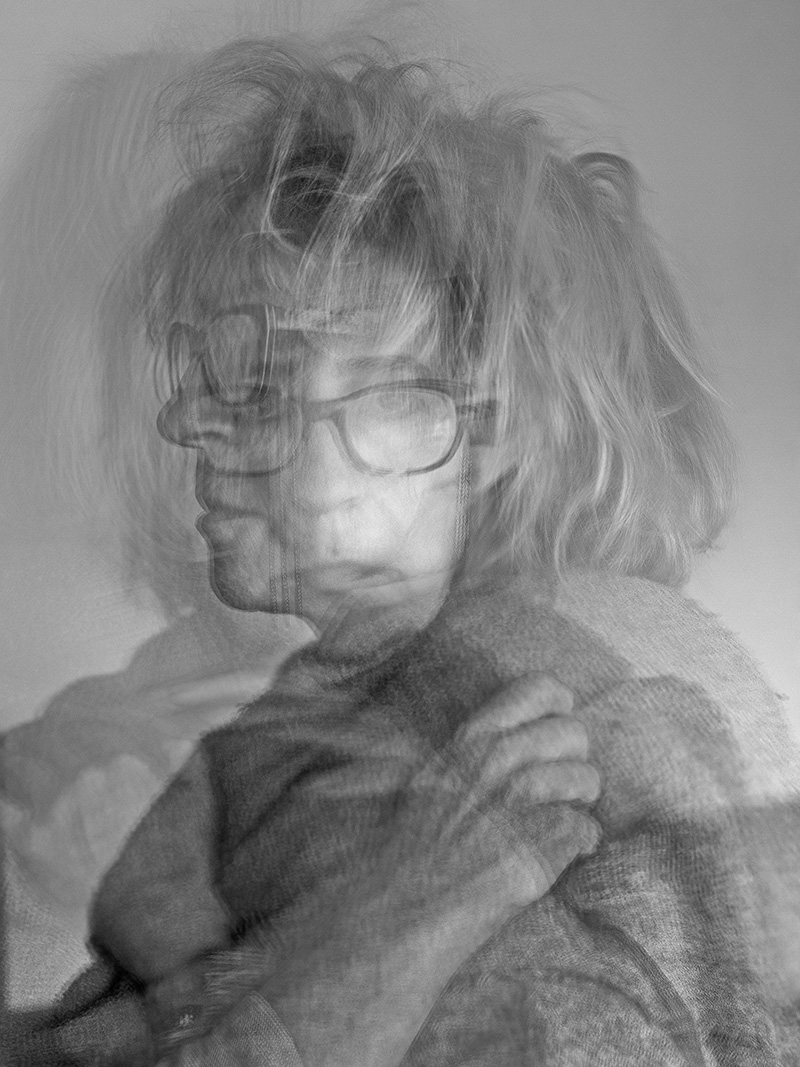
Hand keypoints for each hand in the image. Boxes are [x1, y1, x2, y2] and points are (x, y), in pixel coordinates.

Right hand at [390, 672, 601, 931]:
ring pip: (587, 778)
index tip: (555, 726)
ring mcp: (517, 804)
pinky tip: (565, 853)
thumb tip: (518, 740)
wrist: (398, 906)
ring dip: (580, 802)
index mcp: (470, 740)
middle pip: (574, 734)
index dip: (559, 707)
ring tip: (562, 821)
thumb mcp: (432, 776)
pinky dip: (582, 843)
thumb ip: (473, 752)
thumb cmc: (410, 847)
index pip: (539, 690)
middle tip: (560, 789)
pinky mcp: (537, 849)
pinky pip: (586, 829)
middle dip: (574, 761)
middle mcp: (496, 762)